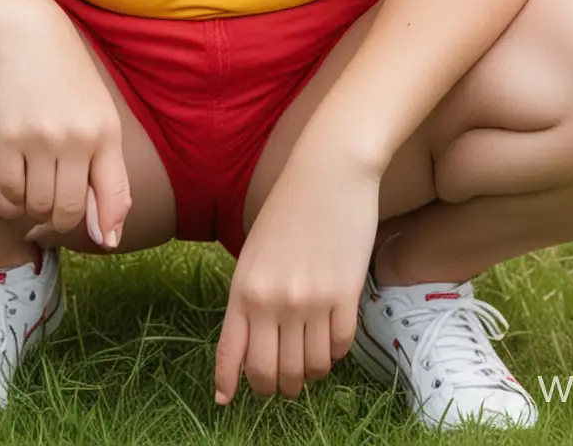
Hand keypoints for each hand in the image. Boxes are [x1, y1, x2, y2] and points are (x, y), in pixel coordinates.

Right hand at [0, 10, 131, 248]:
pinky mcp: (7, 137)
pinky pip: (7, 193)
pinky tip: (4, 190)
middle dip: (58, 220)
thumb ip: (103, 165)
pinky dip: (4, 202)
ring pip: (37, 206)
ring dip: (28, 210)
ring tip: (25, 191)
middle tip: (47, 209)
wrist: (22, 33)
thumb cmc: (62, 77)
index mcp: (106, 133)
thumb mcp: (96, 112)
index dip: (109, 227)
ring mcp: (42, 139)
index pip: (117, 196)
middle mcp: (79, 139)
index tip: (103, 241)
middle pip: (70, 212)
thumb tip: (106, 232)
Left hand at [214, 151, 381, 403]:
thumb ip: (251, 295)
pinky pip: (340, 347)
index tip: (228, 401)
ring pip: (309, 367)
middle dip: (276, 388)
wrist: (329, 170)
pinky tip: (331, 342)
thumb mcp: (255, 251)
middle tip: (282, 386)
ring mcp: (310, 301)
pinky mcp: (345, 295)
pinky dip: (335, 354)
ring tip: (309, 366)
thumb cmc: (289, 206)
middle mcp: (272, 302)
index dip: (229, 384)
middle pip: (271, 373)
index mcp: (243, 289)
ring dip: (309, 375)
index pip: (231, 353)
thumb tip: (255, 340)